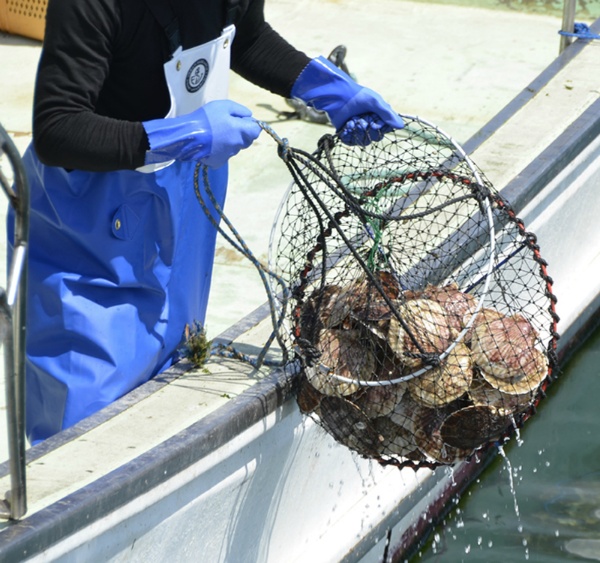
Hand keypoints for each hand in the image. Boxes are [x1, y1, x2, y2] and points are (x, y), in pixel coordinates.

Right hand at [143, 100, 261, 167]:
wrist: (188, 135)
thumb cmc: (207, 118)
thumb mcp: (224, 106)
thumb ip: (240, 111)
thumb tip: (250, 116)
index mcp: (242, 131)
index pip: (257, 130)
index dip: (251, 124)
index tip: (241, 120)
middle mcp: (238, 145)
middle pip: (247, 140)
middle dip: (241, 132)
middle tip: (227, 125)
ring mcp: (229, 155)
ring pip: (235, 147)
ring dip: (230, 140)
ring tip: (216, 133)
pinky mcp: (219, 162)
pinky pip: (225, 154)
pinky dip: (221, 149)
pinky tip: (211, 142)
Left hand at [290, 56, 403, 145]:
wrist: (337, 96)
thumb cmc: (357, 96)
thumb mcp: (375, 102)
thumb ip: (387, 114)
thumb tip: (401, 126)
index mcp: (378, 116)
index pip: (385, 130)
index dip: (380, 129)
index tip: (375, 124)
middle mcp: (369, 124)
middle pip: (375, 137)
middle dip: (368, 130)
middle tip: (362, 121)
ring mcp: (358, 129)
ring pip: (363, 141)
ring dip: (358, 132)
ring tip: (352, 122)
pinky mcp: (347, 133)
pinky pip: (351, 142)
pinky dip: (349, 135)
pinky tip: (347, 125)